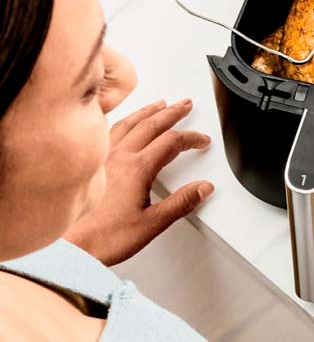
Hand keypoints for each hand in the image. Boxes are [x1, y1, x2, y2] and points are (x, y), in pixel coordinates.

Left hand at [64, 99, 213, 264]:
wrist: (71, 247)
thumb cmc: (105, 237)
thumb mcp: (153, 224)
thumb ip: (181, 203)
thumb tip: (203, 188)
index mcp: (138, 168)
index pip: (172, 141)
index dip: (191, 138)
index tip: (202, 141)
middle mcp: (119, 157)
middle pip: (151, 124)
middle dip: (172, 113)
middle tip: (185, 105)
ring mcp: (103, 158)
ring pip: (129, 124)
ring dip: (148, 112)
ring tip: (159, 104)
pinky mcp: (91, 165)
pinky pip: (110, 132)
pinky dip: (124, 121)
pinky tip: (124, 122)